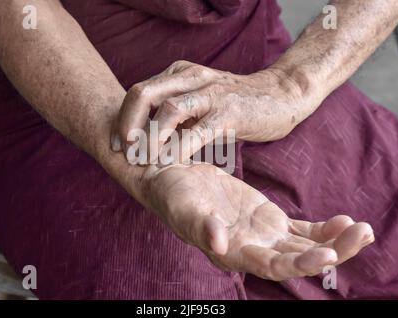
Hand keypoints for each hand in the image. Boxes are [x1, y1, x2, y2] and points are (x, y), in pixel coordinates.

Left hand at [111, 60, 316, 163]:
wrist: (281, 95)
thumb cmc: (236, 102)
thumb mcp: (200, 99)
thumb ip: (177, 110)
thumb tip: (150, 134)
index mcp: (180, 74)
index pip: (140, 92)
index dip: (123, 117)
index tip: (117, 143)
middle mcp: (192, 78)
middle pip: (144, 94)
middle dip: (127, 123)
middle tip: (122, 150)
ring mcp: (211, 94)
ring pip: (168, 110)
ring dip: (150, 137)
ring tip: (142, 159)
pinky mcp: (229, 112)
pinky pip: (198, 130)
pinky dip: (180, 148)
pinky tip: (171, 163)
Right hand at [141, 163, 373, 280]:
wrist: (175, 180)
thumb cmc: (173, 195)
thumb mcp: (183, 208)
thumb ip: (201, 226)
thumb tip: (219, 244)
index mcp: (234, 253)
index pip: (273, 266)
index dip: (300, 264)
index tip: (327, 254)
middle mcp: (253, 250)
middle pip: (299, 260)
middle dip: (333, 252)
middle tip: (362, 234)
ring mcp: (264, 236)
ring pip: (306, 246)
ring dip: (337, 242)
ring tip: (365, 229)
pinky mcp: (269, 219)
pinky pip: (302, 230)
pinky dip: (324, 229)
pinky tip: (344, 220)